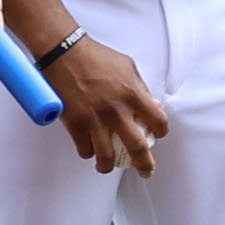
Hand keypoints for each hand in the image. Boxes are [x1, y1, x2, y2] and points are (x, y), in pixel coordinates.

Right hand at [48, 33, 171, 179]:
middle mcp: (116, 111)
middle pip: (137, 147)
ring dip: (108, 165)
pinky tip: (89, 150)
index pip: (158, 121)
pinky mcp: (75, 124)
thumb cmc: (95, 56)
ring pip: (106, 156)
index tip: (158, 135)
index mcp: (133, 94)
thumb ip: (139, 87)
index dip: (161, 131)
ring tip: (108, 166)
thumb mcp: (127, 66)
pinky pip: (84, 149)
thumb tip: (150, 104)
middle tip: (146, 171)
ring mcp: (95, 120)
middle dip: (144, 164)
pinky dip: (87, 152)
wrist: (63, 53)